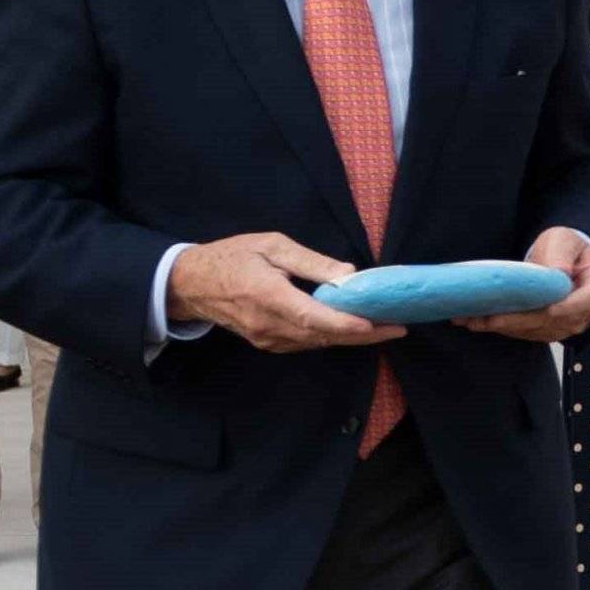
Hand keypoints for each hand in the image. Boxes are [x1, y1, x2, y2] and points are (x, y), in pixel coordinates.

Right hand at [165, 233, 405, 354]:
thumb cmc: (232, 256)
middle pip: (325, 336)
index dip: (351, 325)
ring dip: (349, 336)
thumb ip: (311, 262)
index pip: (317, 318)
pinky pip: (305, 343)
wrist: (192, 284)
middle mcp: (270, 325)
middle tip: (397, 327)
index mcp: (270, 296)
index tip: (380, 324)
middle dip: (364, 334)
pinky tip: (349, 327)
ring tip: (382, 326)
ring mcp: (268, 339)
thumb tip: (349, 277)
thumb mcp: (272, 246)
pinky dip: (329, 336)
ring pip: (317, 342)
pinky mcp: (268, 344)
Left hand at [459, 227, 589, 342]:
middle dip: (521, 321)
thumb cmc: (566, 247)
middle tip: (492, 318)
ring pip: (537, 330)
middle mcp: (585, 311)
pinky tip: (478, 322)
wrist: (562, 261)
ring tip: (474, 320)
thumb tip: (559, 273)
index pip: (588, 299)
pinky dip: (502, 328)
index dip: (569, 307)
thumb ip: (562, 254)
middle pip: (555, 321)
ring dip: (506, 327)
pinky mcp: (547, 330)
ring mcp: (566, 324)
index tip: (550, 309)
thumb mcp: (564, 240)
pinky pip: (525, 332)